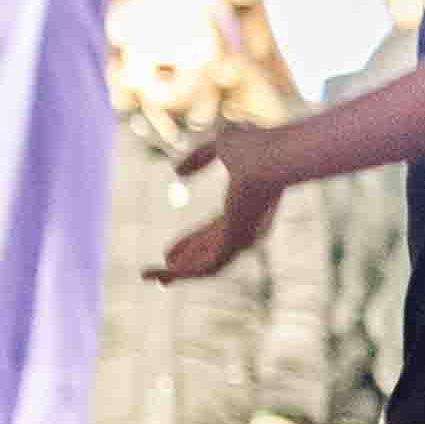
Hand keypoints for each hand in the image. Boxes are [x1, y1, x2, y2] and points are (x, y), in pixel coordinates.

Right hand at [156, 122, 289, 284]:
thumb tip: (176, 172)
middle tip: (160, 273)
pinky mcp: (236, 243)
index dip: (190, 242)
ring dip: (179, 274)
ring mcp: (242, 238)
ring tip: (153, 277)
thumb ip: (199, 158)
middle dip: (184, 263)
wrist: (271, 156)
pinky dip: (183, 273)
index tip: (168, 250)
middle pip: (210, 254)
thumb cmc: (256, 146)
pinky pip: (206, 268)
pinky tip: (162, 273)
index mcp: (245, 209)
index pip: (213, 233)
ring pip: (207, 266)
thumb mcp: (221, 146)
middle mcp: (246, 229)